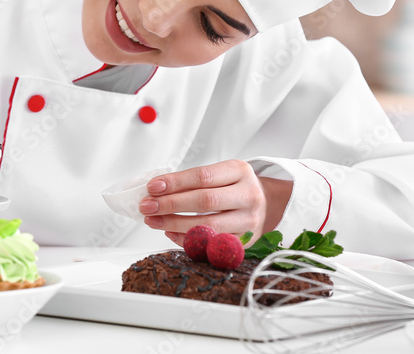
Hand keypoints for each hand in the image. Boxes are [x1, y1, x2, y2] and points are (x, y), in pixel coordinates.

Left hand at [137, 160, 292, 246]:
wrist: (266, 204)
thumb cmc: (234, 186)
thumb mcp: (221, 173)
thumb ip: (192, 180)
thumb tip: (156, 190)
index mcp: (239, 171)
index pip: (203, 176)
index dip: (175, 182)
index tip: (152, 187)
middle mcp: (248, 194)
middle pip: (205, 201)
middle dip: (171, 204)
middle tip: (147, 206)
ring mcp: (249, 220)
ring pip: (208, 225)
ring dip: (175, 223)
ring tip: (153, 220)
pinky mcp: (246, 241)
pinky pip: (212, 243)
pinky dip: (187, 239)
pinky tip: (170, 232)